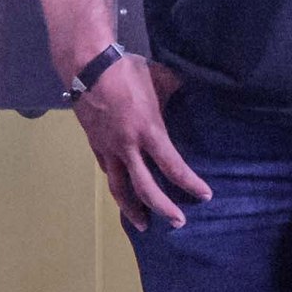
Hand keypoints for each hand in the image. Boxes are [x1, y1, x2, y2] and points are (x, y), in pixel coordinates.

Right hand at [73, 55, 210, 229]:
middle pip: (145, 188)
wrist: (87, 67)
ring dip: (131, 209)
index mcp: (148, 131)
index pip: (172, 166)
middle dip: (163, 208)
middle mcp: (128, 146)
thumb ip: (177, 93)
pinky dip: (118, 184)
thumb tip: (194, 94)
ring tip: (143, 224)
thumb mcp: (162, 79)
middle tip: (178, 223)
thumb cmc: (128, 71)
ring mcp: (108, 148)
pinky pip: (108, 171)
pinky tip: (123, 191)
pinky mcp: (95, 144)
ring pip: (119, 187)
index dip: (190, 184)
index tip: (204, 195)